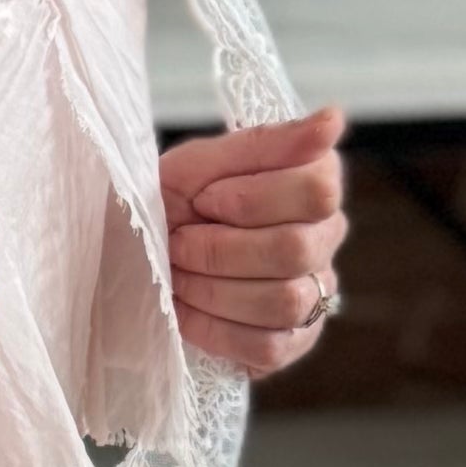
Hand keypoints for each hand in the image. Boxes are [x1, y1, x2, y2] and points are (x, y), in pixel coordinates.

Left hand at [163, 106, 347, 377]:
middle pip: (296, 249)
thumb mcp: (200, 163)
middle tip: (180, 243)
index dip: (251, 200)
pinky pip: (270, 347)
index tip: (205, 200)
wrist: (131, 254)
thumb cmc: (170, 203)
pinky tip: (188, 312)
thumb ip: (265, 144)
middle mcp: (325, 237)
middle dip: (220, 249)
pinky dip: (217, 330)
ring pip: (285, 301)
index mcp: (314, 182)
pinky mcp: (292, 341)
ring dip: (214, 290)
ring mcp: (315, 293)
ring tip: (180, 276)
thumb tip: (334, 119)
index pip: (318, 191)